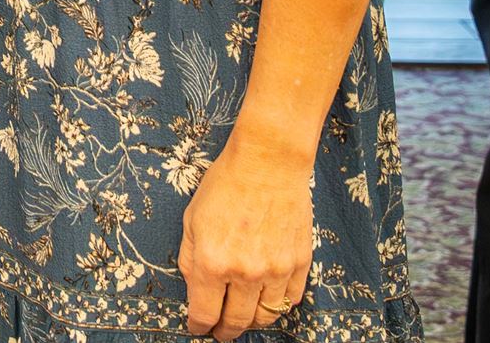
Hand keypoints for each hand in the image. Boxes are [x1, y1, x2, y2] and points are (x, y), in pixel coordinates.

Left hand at [178, 133, 313, 336]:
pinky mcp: (300, 264)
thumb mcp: (191, 220)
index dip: (199, 326)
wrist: (267, 164)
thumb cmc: (224, 186)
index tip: (197, 329)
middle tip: (221, 334)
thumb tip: (194, 285)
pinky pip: (291, 299)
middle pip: (237, 321)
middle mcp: (245, 273)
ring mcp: (276, 271)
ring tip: (244, 319)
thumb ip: (189, 257)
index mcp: (212, 263)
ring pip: (267, 316)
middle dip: (226, 332)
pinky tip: (268, 301)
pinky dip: (279, 305)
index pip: (205, 312)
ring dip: (253, 322)